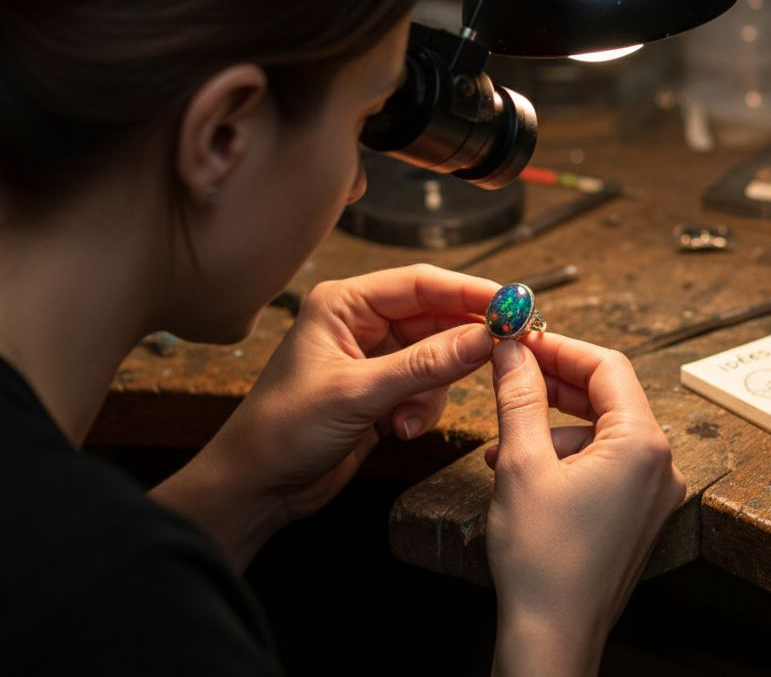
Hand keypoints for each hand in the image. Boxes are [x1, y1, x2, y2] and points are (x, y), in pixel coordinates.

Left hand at [154, 264, 496, 565]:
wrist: (257, 486)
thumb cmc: (283, 430)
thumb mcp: (358, 393)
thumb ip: (425, 365)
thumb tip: (484, 338)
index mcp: (344, 304)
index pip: (420, 283)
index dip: (470, 291)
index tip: (513, 304)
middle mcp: (361, 324)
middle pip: (436, 318)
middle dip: (463, 343)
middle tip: (505, 353)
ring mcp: (373, 358)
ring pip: (438, 358)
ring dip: (434, 389)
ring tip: (407, 417)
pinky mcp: (381, 391)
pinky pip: (427, 388)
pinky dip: (422, 409)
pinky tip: (398, 429)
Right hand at [486, 335, 685, 675]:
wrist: (553, 636)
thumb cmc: (542, 560)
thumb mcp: (522, 464)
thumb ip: (519, 396)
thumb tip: (512, 349)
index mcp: (642, 445)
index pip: (607, 366)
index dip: (561, 347)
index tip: (522, 338)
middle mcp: (660, 465)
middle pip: (608, 397)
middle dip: (554, 384)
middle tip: (509, 372)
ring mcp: (653, 493)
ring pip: (601, 432)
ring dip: (552, 425)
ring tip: (503, 442)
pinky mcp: (637, 515)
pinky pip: (605, 464)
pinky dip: (565, 457)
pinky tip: (524, 470)